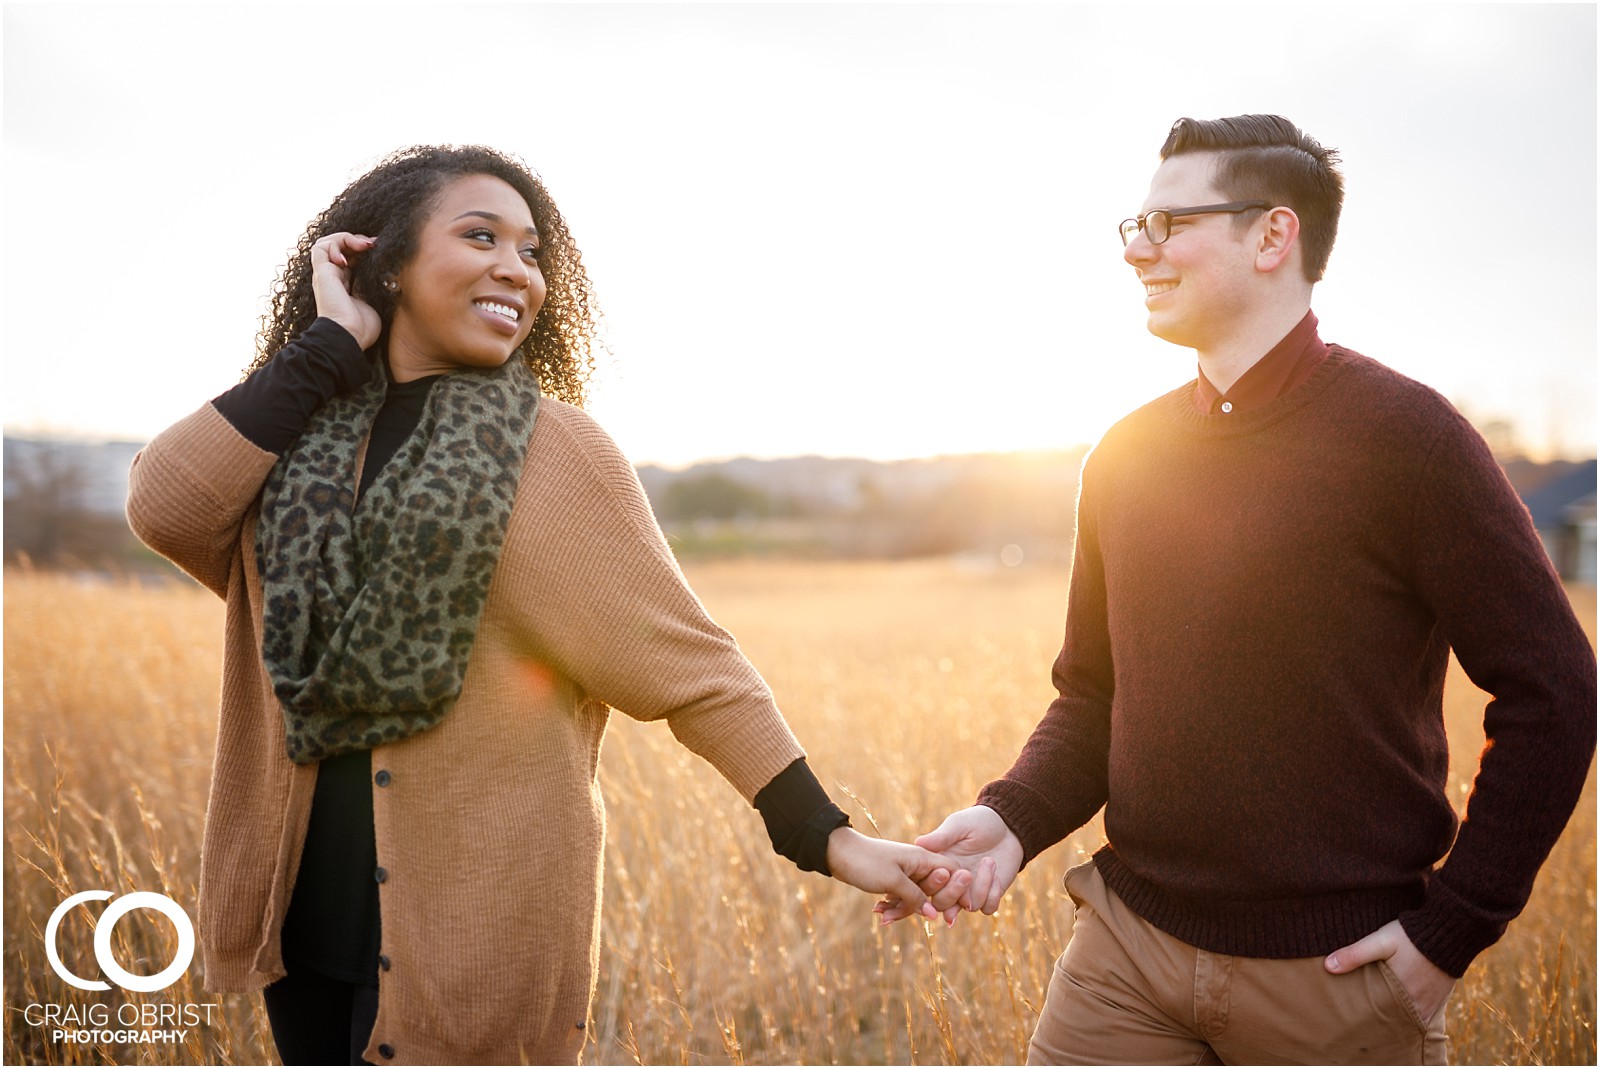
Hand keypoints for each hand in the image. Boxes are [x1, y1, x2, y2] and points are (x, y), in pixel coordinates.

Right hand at [310, 232, 381, 348]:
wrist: (348, 336)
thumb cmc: (362, 328)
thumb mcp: (372, 301)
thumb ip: (373, 284)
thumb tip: (384, 270)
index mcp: (346, 285)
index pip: (352, 258)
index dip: (364, 250)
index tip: (381, 249)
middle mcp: (333, 277)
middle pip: (340, 248)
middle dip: (358, 240)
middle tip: (374, 244)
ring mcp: (326, 274)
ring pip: (328, 243)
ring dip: (346, 238)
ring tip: (363, 245)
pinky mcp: (322, 273)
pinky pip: (321, 247)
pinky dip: (335, 243)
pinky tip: (349, 255)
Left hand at [826, 827, 970, 922]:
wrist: (838, 853)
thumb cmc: (866, 862)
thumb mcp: (893, 882)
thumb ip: (916, 897)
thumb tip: (934, 915)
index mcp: (923, 858)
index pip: (952, 872)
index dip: (957, 890)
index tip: (957, 911)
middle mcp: (918, 865)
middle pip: (935, 890)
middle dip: (921, 906)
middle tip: (900, 910)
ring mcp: (907, 873)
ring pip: (917, 898)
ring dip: (901, 909)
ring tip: (882, 916)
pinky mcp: (895, 880)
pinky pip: (903, 898)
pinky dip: (893, 906)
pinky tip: (878, 910)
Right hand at [873, 805, 1022, 924]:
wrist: (1008, 826)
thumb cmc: (978, 821)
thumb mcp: (958, 825)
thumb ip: (941, 837)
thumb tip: (918, 842)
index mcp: (938, 866)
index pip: (922, 887)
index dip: (922, 891)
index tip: (937, 877)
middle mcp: (951, 882)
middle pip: (941, 905)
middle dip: (952, 894)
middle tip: (966, 873)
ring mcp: (971, 890)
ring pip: (967, 907)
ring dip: (980, 887)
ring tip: (990, 861)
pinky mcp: (990, 894)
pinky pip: (987, 908)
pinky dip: (993, 894)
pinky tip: (997, 874)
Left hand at [1324, 920, 1454, 1021]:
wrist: (1451, 929)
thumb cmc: (1412, 935)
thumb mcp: (1381, 941)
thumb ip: (1355, 954)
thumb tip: (1328, 966)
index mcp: (1402, 993)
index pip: (1380, 1015)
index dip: (1368, 1017)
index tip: (1354, 1018)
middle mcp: (1419, 1003)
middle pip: (1396, 1018)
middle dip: (1382, 1018)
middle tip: (1365, 1019)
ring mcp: (1432, 1002)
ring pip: (1410, 1016)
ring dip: (1397, 1015)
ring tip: (1382, 1014)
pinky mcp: (1441, 996)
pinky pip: (1424, 1011)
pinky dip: (1413, 1011)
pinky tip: (1401, 1006)